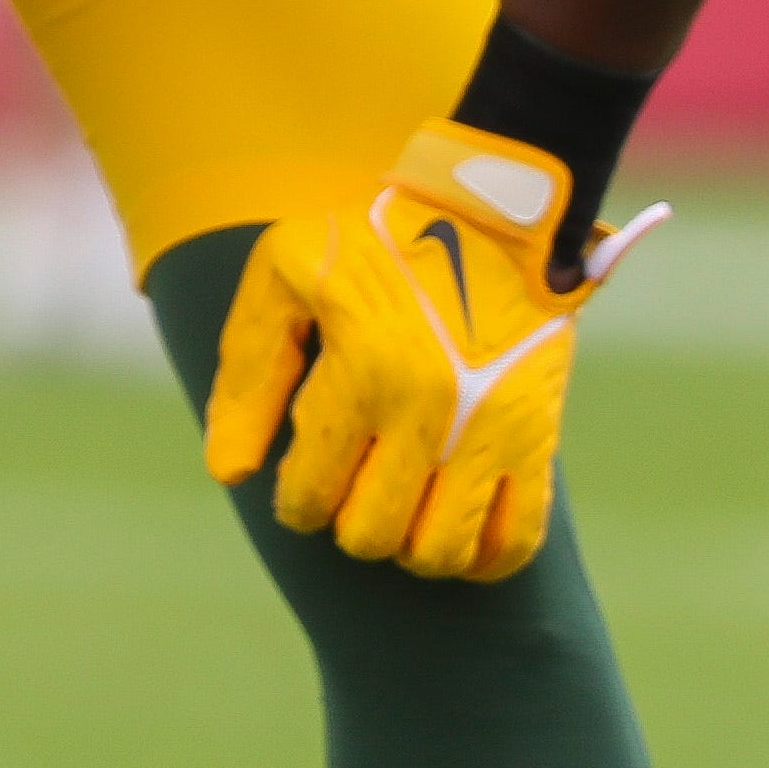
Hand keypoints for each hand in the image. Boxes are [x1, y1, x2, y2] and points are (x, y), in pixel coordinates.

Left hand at [202, 121, 669, 581]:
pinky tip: (459, 532)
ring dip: (410, 542)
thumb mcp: (285, 275)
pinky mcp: (537, 435)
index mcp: (363, 371)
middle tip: (355, 479)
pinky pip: (516, 541)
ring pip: (439, 553)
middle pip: (370, 537)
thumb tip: (231, 473)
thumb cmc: (375, 240)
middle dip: (348, 519)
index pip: (308, 500)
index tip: (307, 472)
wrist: (495, 208)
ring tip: (403, 503)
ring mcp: (490, 429)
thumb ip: (247, 373)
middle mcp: (429, 411)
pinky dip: (484, 559)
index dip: (296, 497)